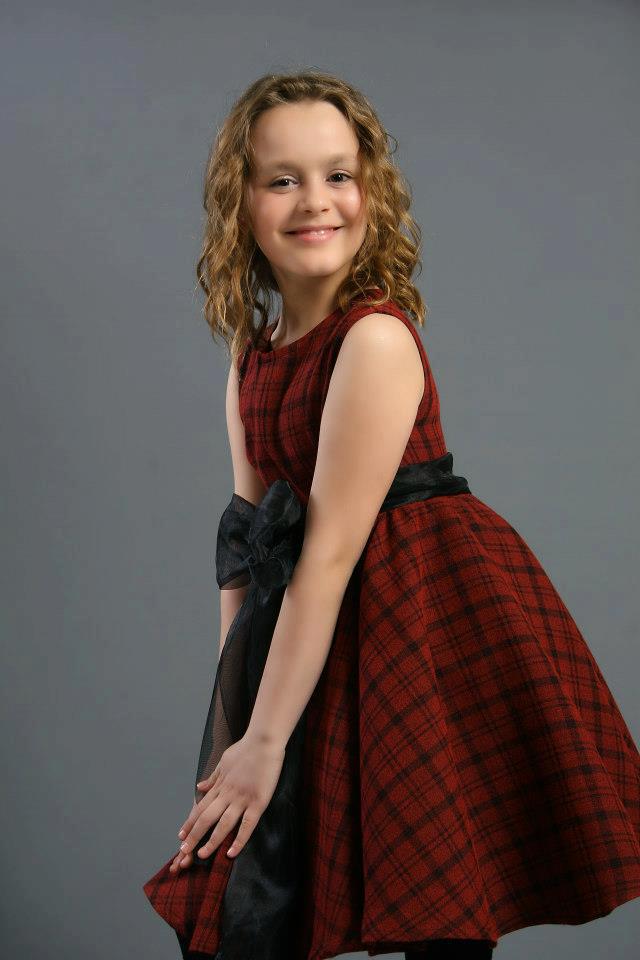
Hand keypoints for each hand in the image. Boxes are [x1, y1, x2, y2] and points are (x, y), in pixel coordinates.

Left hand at [169, 731, 285, 871]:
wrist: (263, 740)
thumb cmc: (246, 748)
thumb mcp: (224, 760)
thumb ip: (213, 777)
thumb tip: (199, 786)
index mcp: (220, 785)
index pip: (200, 808)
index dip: (190, 823)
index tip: (181, 836)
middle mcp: (227, 794)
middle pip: (206, 819)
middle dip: (194, 836)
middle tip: (184, 851)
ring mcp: (242, 799)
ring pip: (223, 825)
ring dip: (211, 841)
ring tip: (201, 855)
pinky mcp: (258, 802)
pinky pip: (246, 825)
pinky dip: (238, 840)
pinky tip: (231, 853)